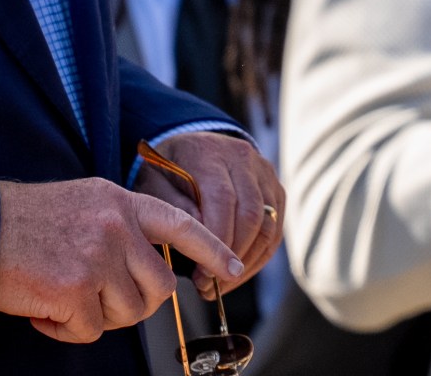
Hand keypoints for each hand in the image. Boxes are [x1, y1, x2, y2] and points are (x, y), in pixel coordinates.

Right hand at [0, 177, 240, 342]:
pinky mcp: (76, 288)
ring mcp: (99, 256)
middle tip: (99, 303)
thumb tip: (148, 267)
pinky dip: (66, 331)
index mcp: (122, 201)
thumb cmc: (23, 223)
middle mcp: (118, 226)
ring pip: (128, 312)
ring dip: (98, 318)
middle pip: (159, 286)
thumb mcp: (84, 203)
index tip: (232, 267)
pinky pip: (90, 331)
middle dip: (136, 305)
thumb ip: (121, 226)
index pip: (184, 224)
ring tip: (63, 300)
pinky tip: (43, 312)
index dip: (212, 250)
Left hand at [134, 130, 284, 300]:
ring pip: (268, 224)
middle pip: (251, 214)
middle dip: (232, 257)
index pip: (224, 200)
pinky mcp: (275, 188)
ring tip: (222, 284)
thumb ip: (174, 207)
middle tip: (210, 285)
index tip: (201, 273)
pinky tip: (238, 273)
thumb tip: (200, 237)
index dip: (217, 240)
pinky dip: (260, 256)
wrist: (192, 144)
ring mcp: (264, 172)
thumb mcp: (155, 183)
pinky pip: (275, 228)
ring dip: (247, 261)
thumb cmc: (167, 171)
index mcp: (209, 154)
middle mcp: (243, 158)